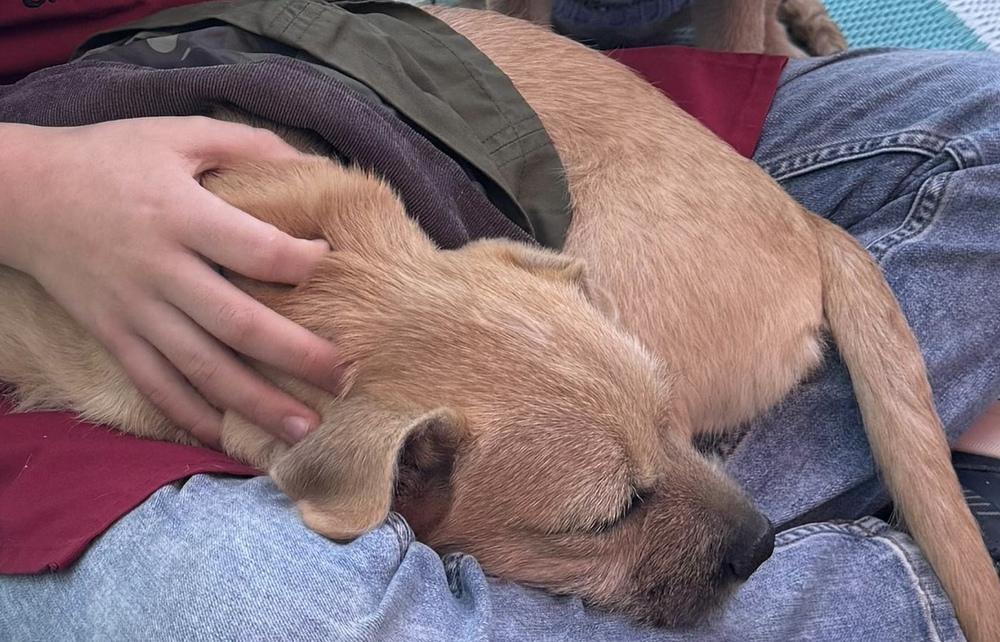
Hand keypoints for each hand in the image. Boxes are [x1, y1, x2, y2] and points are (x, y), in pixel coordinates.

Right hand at [0, 117, 341, 447]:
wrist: (21, 194)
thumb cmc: (110, 159)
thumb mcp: (177, 134)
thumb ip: (248, 144)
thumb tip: (315, 164)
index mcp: (182, 214)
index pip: (257, 249)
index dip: (304, 263)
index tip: (337, 268)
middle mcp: (161, 269)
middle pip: (239, 324)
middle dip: (298, 357)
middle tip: (346, 380)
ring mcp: (135, 310)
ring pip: (201, 368)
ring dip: (256, 404)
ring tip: (305, 431)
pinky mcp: (113, 336)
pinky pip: (155, 385)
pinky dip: (190, 417)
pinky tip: (228, 440)